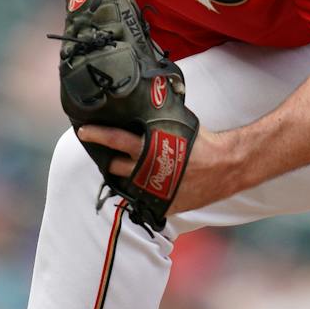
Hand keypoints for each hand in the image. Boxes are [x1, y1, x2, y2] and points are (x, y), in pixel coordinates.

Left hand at [75, 124, 248, 217]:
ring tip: (131, 172)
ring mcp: (154, 190)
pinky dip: (145, 194)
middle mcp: (147, 170)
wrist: (225, 167)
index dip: (97, 135)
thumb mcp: (178, 125)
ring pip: (128, 186)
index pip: (115, 139)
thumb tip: (147, 103)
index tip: (83, 131)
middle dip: (111, 162)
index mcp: (148, 148)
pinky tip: (149, 187)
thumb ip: (159, 121)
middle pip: (115, 167)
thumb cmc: (202, 143)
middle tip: (111, 157)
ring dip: (127, 179)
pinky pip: (146, 202)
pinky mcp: (164, 205)